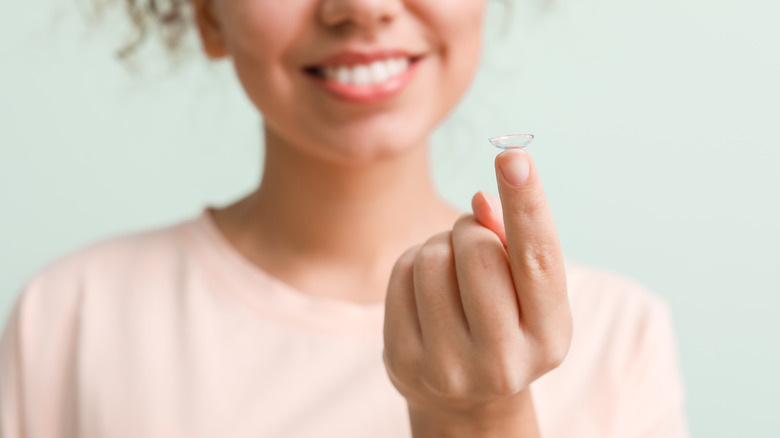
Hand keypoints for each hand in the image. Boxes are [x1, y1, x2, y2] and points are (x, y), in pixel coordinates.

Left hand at [383, 149, 571, 435]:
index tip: (512, 155)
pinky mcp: (403, 360)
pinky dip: (413, 265)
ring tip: (452, 271)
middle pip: (475, 249)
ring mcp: (448, 365)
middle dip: (472, 229)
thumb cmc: (507, 326)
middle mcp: (503, 361)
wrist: (468, 398)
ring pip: (432, 257)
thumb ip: (514, 244)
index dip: (527, 204)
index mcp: (549, 337)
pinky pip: (401, 273)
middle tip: (474, 242)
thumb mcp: (527, 293)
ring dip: (441, 245)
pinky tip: (428, 290)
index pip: (538, 259)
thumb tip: (480, 201)